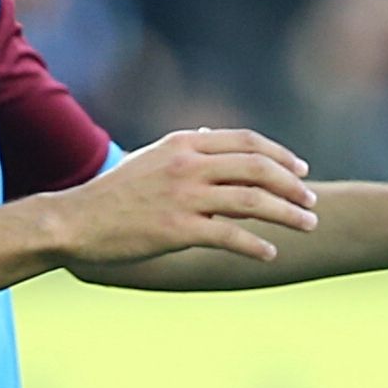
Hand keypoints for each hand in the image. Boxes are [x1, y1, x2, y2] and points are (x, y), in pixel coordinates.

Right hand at [57, 128, 317, 268]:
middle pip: (258, 168)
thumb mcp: (150, 157)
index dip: (280, 155)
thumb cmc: (114, 193)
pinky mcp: (177, 229)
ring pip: (252, 201)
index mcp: (184, 143)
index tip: (301, 171)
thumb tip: (212, 133)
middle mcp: (188, 164)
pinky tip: (271, 254)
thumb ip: (185, 145)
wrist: (74, 222)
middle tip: (313, 201)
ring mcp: (184, 196)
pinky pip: (230, 236)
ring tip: (308, 225)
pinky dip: (256, 245)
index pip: (246, 142)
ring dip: (287, 213)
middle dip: (292, 185)